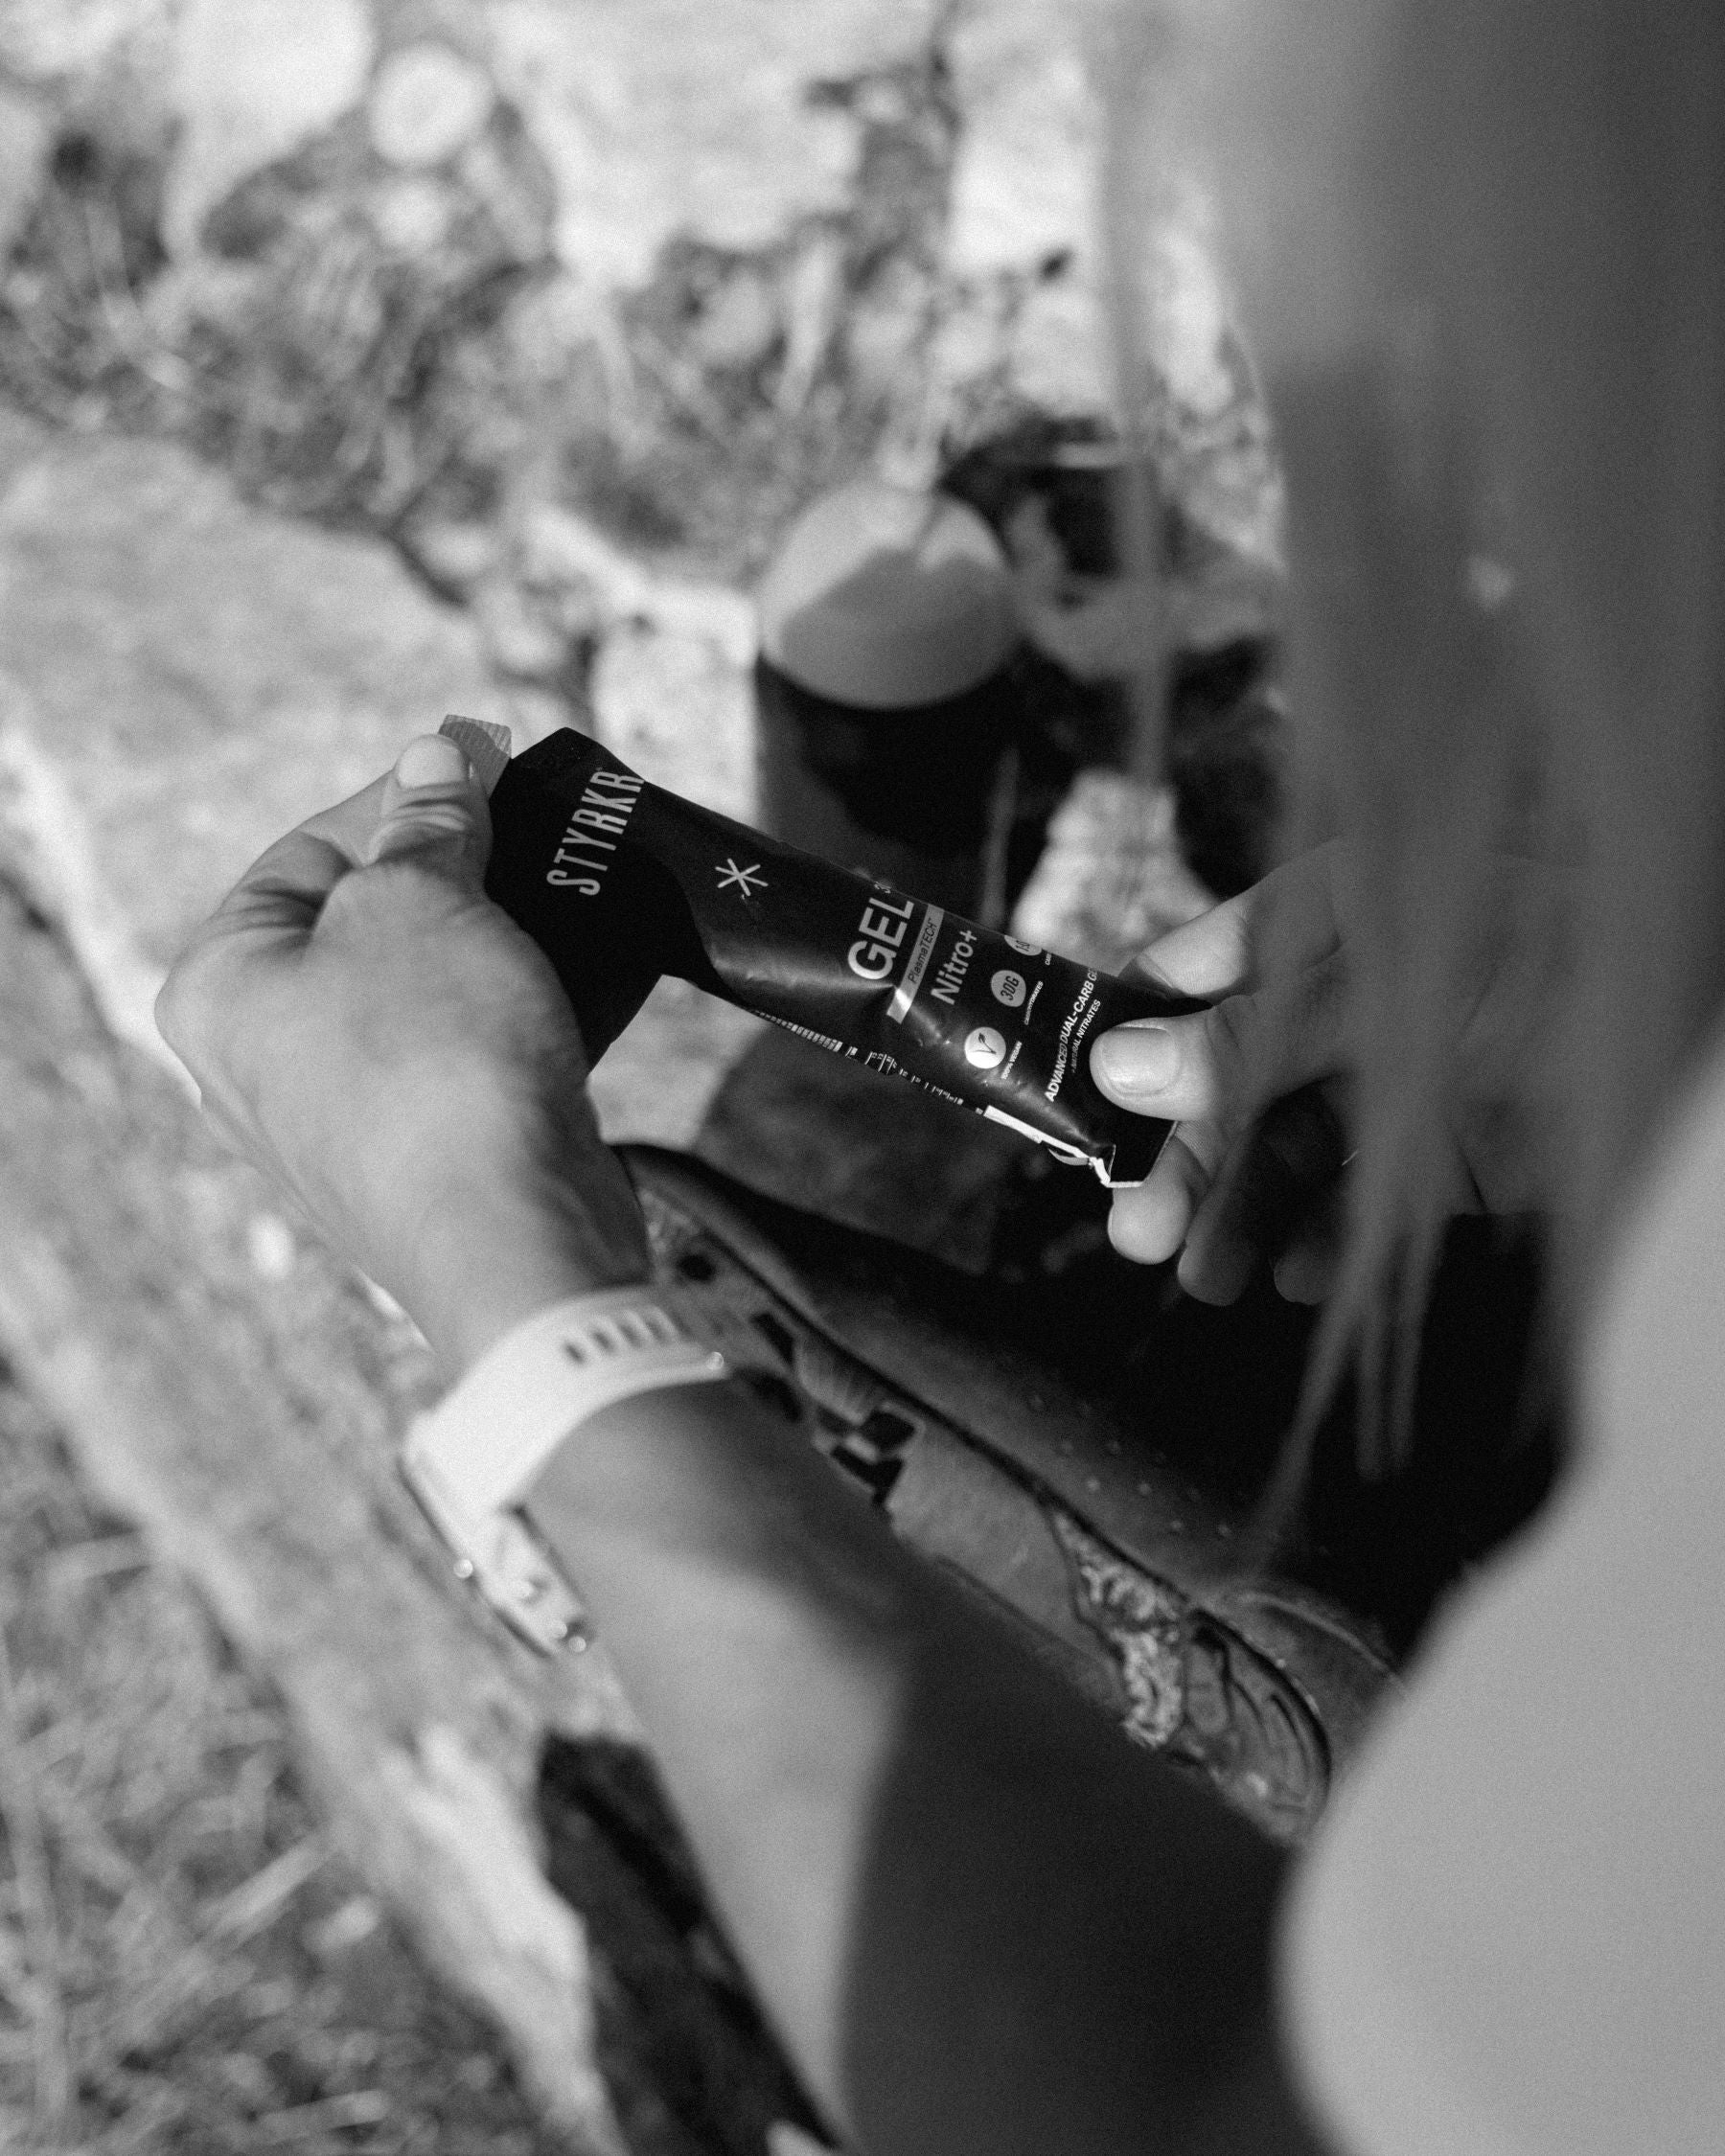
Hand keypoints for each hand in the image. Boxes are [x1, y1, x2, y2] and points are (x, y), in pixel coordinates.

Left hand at [156, 734, 649, 1371]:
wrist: (510, 1234)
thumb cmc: (437, 1057)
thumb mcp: (423, 900)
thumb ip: (428, 824)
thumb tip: (436, 758)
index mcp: (222, 985)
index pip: (309, 850)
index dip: (407, 794)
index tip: (489, 759)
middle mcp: (261, 1057)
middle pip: (367, 921)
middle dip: (462, 866)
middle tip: (539, 822)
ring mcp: (344, 1118)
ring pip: (426, 990)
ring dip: (503, 935)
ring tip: (577, 889)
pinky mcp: (425, 1159)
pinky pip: (468, 1055)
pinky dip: (522, 1006)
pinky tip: (592, 968)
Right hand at [1088, 843, 1551, 1304]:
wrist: (1698, 998)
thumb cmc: (1550, 941)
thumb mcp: (1381, 982)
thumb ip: (1254, 1034)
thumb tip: (1121, 1067)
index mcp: (1320, 919)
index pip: (1197, 974)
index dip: (1130, 1036)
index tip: (1074, 1104)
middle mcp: (1347, 1003)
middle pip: (1232, 1086)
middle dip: (1182, 1156)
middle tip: (1139, 1229)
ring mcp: (1400, 1085)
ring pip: (1289, 1157)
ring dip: (1241, 1213)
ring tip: (1208, 1274)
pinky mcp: (1453, 1162)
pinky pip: (1364, 1209)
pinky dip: (1326, 1245)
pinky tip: (1296, 1273)